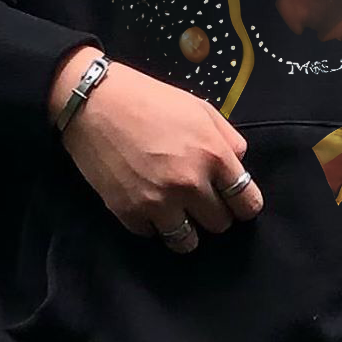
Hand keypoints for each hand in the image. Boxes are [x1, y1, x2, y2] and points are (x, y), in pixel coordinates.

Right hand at [48, 46, 262, 253]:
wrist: (94, 102)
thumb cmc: (149, 99)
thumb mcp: (200, 108)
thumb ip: (228, 139)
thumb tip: (239, 164)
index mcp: (214, 155)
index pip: (247, 203)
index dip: (243, 204)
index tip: (235, 202)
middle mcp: (190, 184)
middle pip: (220, 225)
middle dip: (213, 213)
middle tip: (199, 199)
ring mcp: (158, 202)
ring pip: (187, 242)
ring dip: (186, 229)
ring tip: (176, 212)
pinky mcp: (128, 212)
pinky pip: (151, 235)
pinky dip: (152, 224)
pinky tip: (147, 202)